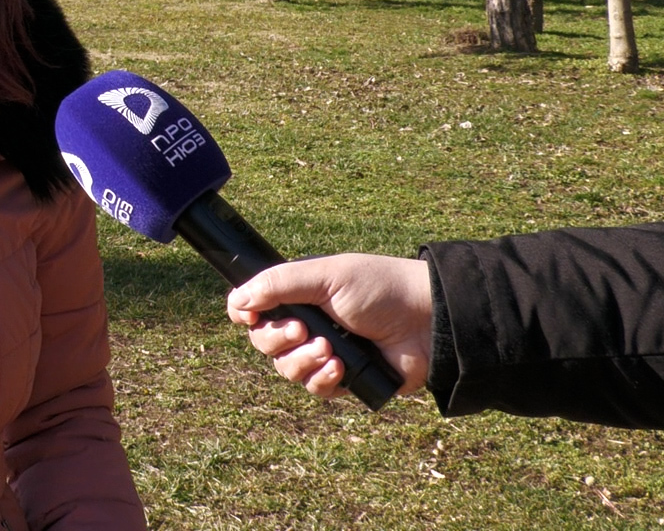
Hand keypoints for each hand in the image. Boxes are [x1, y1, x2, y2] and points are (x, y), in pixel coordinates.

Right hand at [227, 254, 432, 399]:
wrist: (426, 322)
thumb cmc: (380, 288)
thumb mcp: (327, 275)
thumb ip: (279, 284)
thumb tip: (236, 300)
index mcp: (299, 293)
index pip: (254, 308)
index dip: (246, 314)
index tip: (249, 316)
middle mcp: (307, 323)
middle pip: (264, 342)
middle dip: (277, 338)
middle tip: (302, 329)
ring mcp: (323, 352)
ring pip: (286, 369)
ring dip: (302, 360)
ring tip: (329, 349)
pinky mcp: (342, 379)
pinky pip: (314, 388)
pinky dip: (323, 379)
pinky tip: (340, 368)